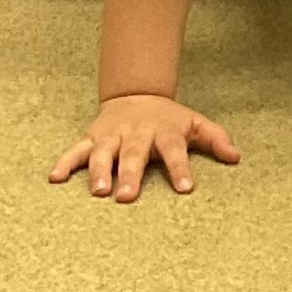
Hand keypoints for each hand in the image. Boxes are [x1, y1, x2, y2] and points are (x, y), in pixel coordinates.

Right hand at [50, 93, 239, 203]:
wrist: (135, 94)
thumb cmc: (168, 118)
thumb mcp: (194, 123)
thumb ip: (215, 139)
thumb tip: (236, 157)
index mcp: (163, 131)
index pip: (174, 150)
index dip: (180, 168)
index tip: (186, 188)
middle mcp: (136, 133)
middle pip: (133, 154)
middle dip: (130, 175)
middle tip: (126, 197)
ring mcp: (112, 135)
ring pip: (103, 153)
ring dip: (99, 171)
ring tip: (98, 191)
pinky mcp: (92, 137)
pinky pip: (76, 150)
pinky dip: (65, 162)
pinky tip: (54, 178)